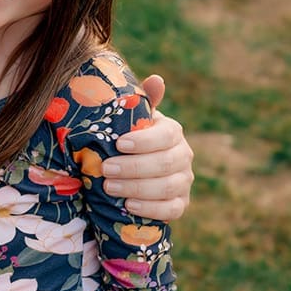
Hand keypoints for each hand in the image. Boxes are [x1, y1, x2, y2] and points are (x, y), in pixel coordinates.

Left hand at [103, 74, 193, 220]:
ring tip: (109, 187)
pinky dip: (150, 209)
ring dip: (137, 188)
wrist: (132, 167)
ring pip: (167, 187)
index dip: (144, 141)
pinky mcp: (180, 204)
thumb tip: (157, 79)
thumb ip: (141, 101)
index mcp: (172, 132)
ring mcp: (184, 182)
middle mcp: (184, 156)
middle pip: (165, 164)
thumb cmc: (128, 138)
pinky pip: (171, 210)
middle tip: (106, 169)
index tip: (118, 144)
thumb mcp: (131, 120)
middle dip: (133, 167)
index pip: (166, 136)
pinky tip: (128, 205)